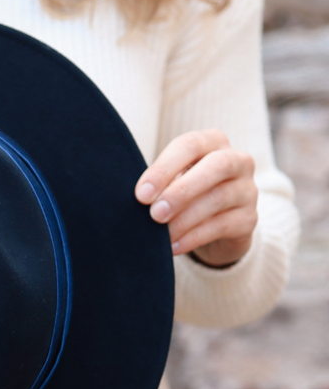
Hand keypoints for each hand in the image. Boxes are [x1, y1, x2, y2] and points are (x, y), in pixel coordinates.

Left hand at [134, 129, 257, 267]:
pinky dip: (194, 237)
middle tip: (155, 214)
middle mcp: (238, 160)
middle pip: (216, 166)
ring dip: (185, 218)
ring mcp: (247, 190)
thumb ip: (161, 183)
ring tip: (162, 234)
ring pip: (218, 198)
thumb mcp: (174, 181)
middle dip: (181, 191)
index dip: (164, 168)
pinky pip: (222, 226)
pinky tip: (174, 246)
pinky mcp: (250, 219)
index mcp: (213, 142)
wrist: (217, 227)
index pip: (190, 145)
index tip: (141, 194)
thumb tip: (140, 197)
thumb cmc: (187, 194)